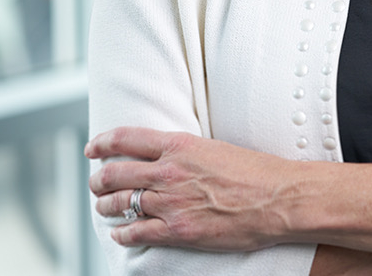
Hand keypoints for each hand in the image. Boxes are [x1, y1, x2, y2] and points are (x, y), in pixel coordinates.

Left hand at [86, 127, 295, 250]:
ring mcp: (171, 203)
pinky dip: (121, 233)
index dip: (101, 142)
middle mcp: (169, 172)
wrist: (279, 199)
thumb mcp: (215, 148)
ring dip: (104, 206)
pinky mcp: (178, 231)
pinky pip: (135, 232)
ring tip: (103, 207)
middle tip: (95, 183)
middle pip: (114, 173)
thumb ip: (185, 152)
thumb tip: (164, 156)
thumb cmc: (256, 173)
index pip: (125, 138)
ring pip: (119, 204)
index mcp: (179, 145)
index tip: (91, 148)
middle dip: (98, 180)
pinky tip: (119, 233)